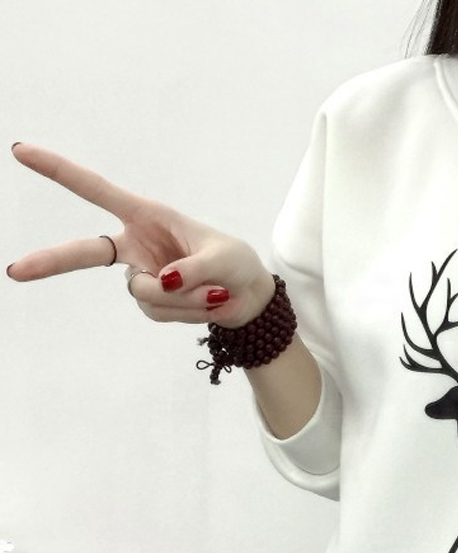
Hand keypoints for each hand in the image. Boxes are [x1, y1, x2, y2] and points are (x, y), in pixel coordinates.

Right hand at [7, 143, 274, 326]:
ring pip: (147, 294)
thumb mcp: (222, 259)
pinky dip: (188, 311)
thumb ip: (193, 270)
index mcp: (147, 216)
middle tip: (15, 271)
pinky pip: (161, 312)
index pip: (96, 191)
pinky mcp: (152, 303)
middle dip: (51, 262)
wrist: (249, 297)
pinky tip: (207, 303)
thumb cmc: (236, 263)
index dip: (59, 171)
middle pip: (84, 254)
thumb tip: (162, 283)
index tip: (21, 152)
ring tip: (214, 291)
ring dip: (187, 298)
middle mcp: (137, 245)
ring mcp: (142, 276)